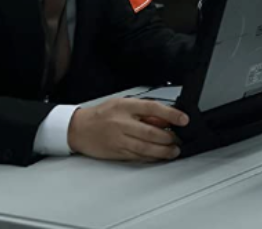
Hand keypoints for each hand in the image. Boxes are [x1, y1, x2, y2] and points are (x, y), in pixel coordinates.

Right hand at [68, 98, 187, 161]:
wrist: (78, 128)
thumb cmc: (102, 114)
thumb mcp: (123, 103)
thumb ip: (143, 110)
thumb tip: (164, 118)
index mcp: (125, 107)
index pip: (152, 108)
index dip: (171, 114)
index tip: (183, 119)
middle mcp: (122, 123)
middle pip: (151, 132)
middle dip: (169, 137)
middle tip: (179, 139)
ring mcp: (119, 140)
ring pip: (145, 148)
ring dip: (163, 151)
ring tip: (173, 151)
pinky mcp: (116, 153)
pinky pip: (137, 156)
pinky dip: (151, 157)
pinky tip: (159, 156)